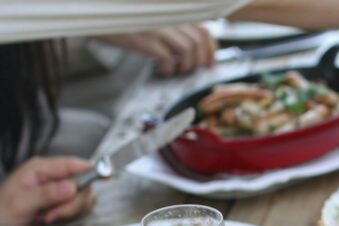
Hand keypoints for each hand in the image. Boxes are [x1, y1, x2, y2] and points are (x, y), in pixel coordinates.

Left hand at [0, 157, 95, 225]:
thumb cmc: (1, 213)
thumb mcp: (20, 202)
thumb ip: (46, 194)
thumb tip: (71, 187)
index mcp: (41, 169)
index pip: (73, 165)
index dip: (92, 169)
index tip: (108, 175)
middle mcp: (54, 179)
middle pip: (83, 186)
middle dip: (72, 203)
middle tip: (53, 213)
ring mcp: (59, 194)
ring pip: (83, 201)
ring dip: (69, 213)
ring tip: (47, 218)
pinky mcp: (63, 208)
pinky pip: (79, 212)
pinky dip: (69, 219)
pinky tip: (51, 221)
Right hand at [96, 25, 217, 76]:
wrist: (95, 13)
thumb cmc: (125, 18)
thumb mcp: (154, 18)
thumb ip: (174, 28)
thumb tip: (192, 49)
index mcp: (174, 10)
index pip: (203, 30)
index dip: (210, 49)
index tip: (209, 63)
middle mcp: (169, 15)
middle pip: (198, 43)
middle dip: (198, 61)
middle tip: (189, 70)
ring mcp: (158, 26)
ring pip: (187, 50)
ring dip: (184, 66)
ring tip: (174, 69)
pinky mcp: (145, 38)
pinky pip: (167, 58)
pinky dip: (168, 68)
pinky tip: (160, 69)